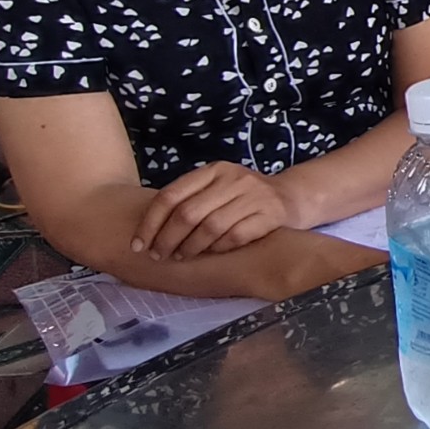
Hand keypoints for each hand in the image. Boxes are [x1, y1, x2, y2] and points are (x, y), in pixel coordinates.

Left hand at [136, 162, 301, 259]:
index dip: (150, 223)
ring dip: (190, 248)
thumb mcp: (216, 188)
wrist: (291, 196)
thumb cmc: (242, 198)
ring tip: (181, 258)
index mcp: (213, 170)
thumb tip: (145, 227)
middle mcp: (233, 179)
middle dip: (167, 239)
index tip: (138, 245)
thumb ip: (190, 199)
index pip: (171, 195)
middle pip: (188, 213)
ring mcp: (254, 196)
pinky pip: (236, 236)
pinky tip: (211, 255)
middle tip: (158, 255)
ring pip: (211, 227)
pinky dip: (218, 249)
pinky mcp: (271, 214)